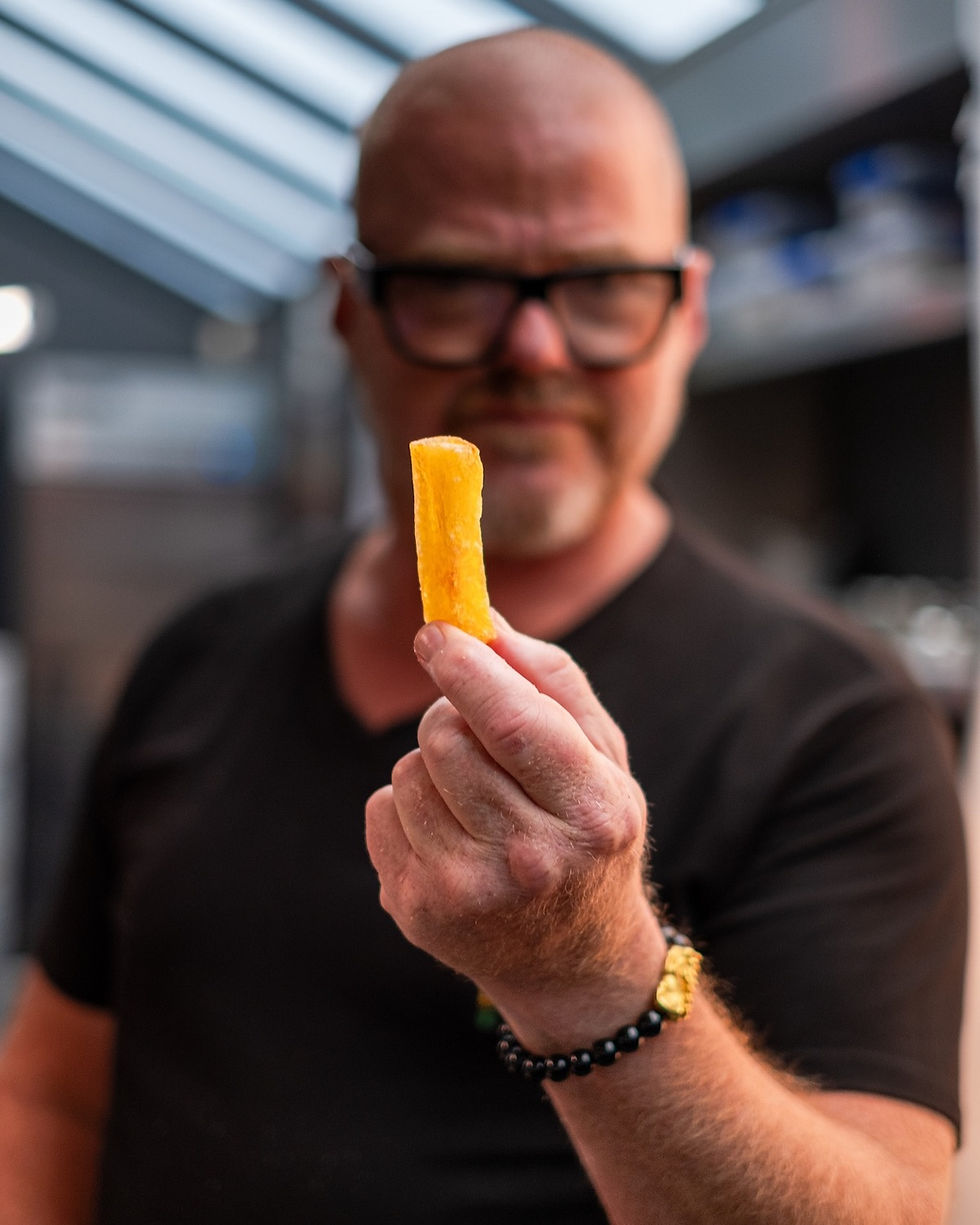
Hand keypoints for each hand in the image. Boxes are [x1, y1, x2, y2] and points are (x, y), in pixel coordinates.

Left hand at [365, 616, 661, 1034]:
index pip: (509, 723)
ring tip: (475, 799)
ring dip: (431, 765)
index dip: (465, 667)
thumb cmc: (589, 836)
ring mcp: (467, 893)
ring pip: (407, 770)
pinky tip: (450, 836)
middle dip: (451, 712)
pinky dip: (407, 806)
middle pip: (445, 738)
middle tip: (478, 731)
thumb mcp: (603, 759)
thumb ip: (552, 680)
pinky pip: (381, 810)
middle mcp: (530, 860)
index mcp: (591, 813)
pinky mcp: (417, 910)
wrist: (573, 962)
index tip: (436, 631)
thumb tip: (480, 619)